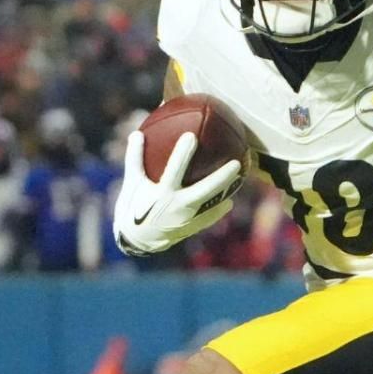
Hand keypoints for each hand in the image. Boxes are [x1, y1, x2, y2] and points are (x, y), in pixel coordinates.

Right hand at [112, 131, 242, 255]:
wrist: (136, 240)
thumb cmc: (132, 207)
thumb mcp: (131, 183)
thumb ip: (134, 158)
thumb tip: (136, 133)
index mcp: (162, 193)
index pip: (174, 170)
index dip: (182, 153)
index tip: (191, 135)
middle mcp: (177, 206)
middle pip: (205, 190)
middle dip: (221, 177)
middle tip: (236, 163)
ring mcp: (187, 219)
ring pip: (212, 204)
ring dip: (227, 192)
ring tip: (241, 179)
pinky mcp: (191, 228)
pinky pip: (209, 217)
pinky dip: (218, 209)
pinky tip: (228, 201)